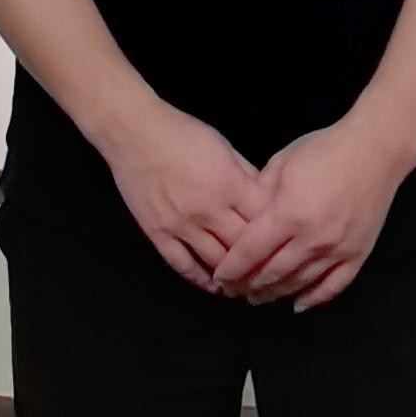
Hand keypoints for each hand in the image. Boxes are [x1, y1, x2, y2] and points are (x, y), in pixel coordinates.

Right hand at [101, 100, 266, 289]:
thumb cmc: (180, 132)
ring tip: (245, 283)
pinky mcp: (158, 233)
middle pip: (243, 249)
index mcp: (230, 185)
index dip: (277, 236)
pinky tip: (214, 285)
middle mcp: (208, 210)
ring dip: (234, 277)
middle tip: (269, 273)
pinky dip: (200, 280)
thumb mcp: (224, 147)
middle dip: (259, 263)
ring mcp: (182, 225)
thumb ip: (246, 176)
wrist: (132, 131)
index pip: (264, 223)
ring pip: (217, 263)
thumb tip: (266, 200)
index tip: (283, 245)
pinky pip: (183, 265)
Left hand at [212, 116, 413, 309]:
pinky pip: (333, 287)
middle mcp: (312, 239)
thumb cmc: (322, 151)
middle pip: (273, 273)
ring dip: (276, 294)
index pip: (251, 251)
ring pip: (300, 283)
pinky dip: (314, 299)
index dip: (232, 268)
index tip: (219, 278)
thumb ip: (259, 195)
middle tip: (232, 291)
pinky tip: (298, 304)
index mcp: (288, 214)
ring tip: (257, 298)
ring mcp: (337, 251)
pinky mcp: (357, 255)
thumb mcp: (280, 165)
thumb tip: (242, 219)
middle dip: (248, 285)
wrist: (373, 152)